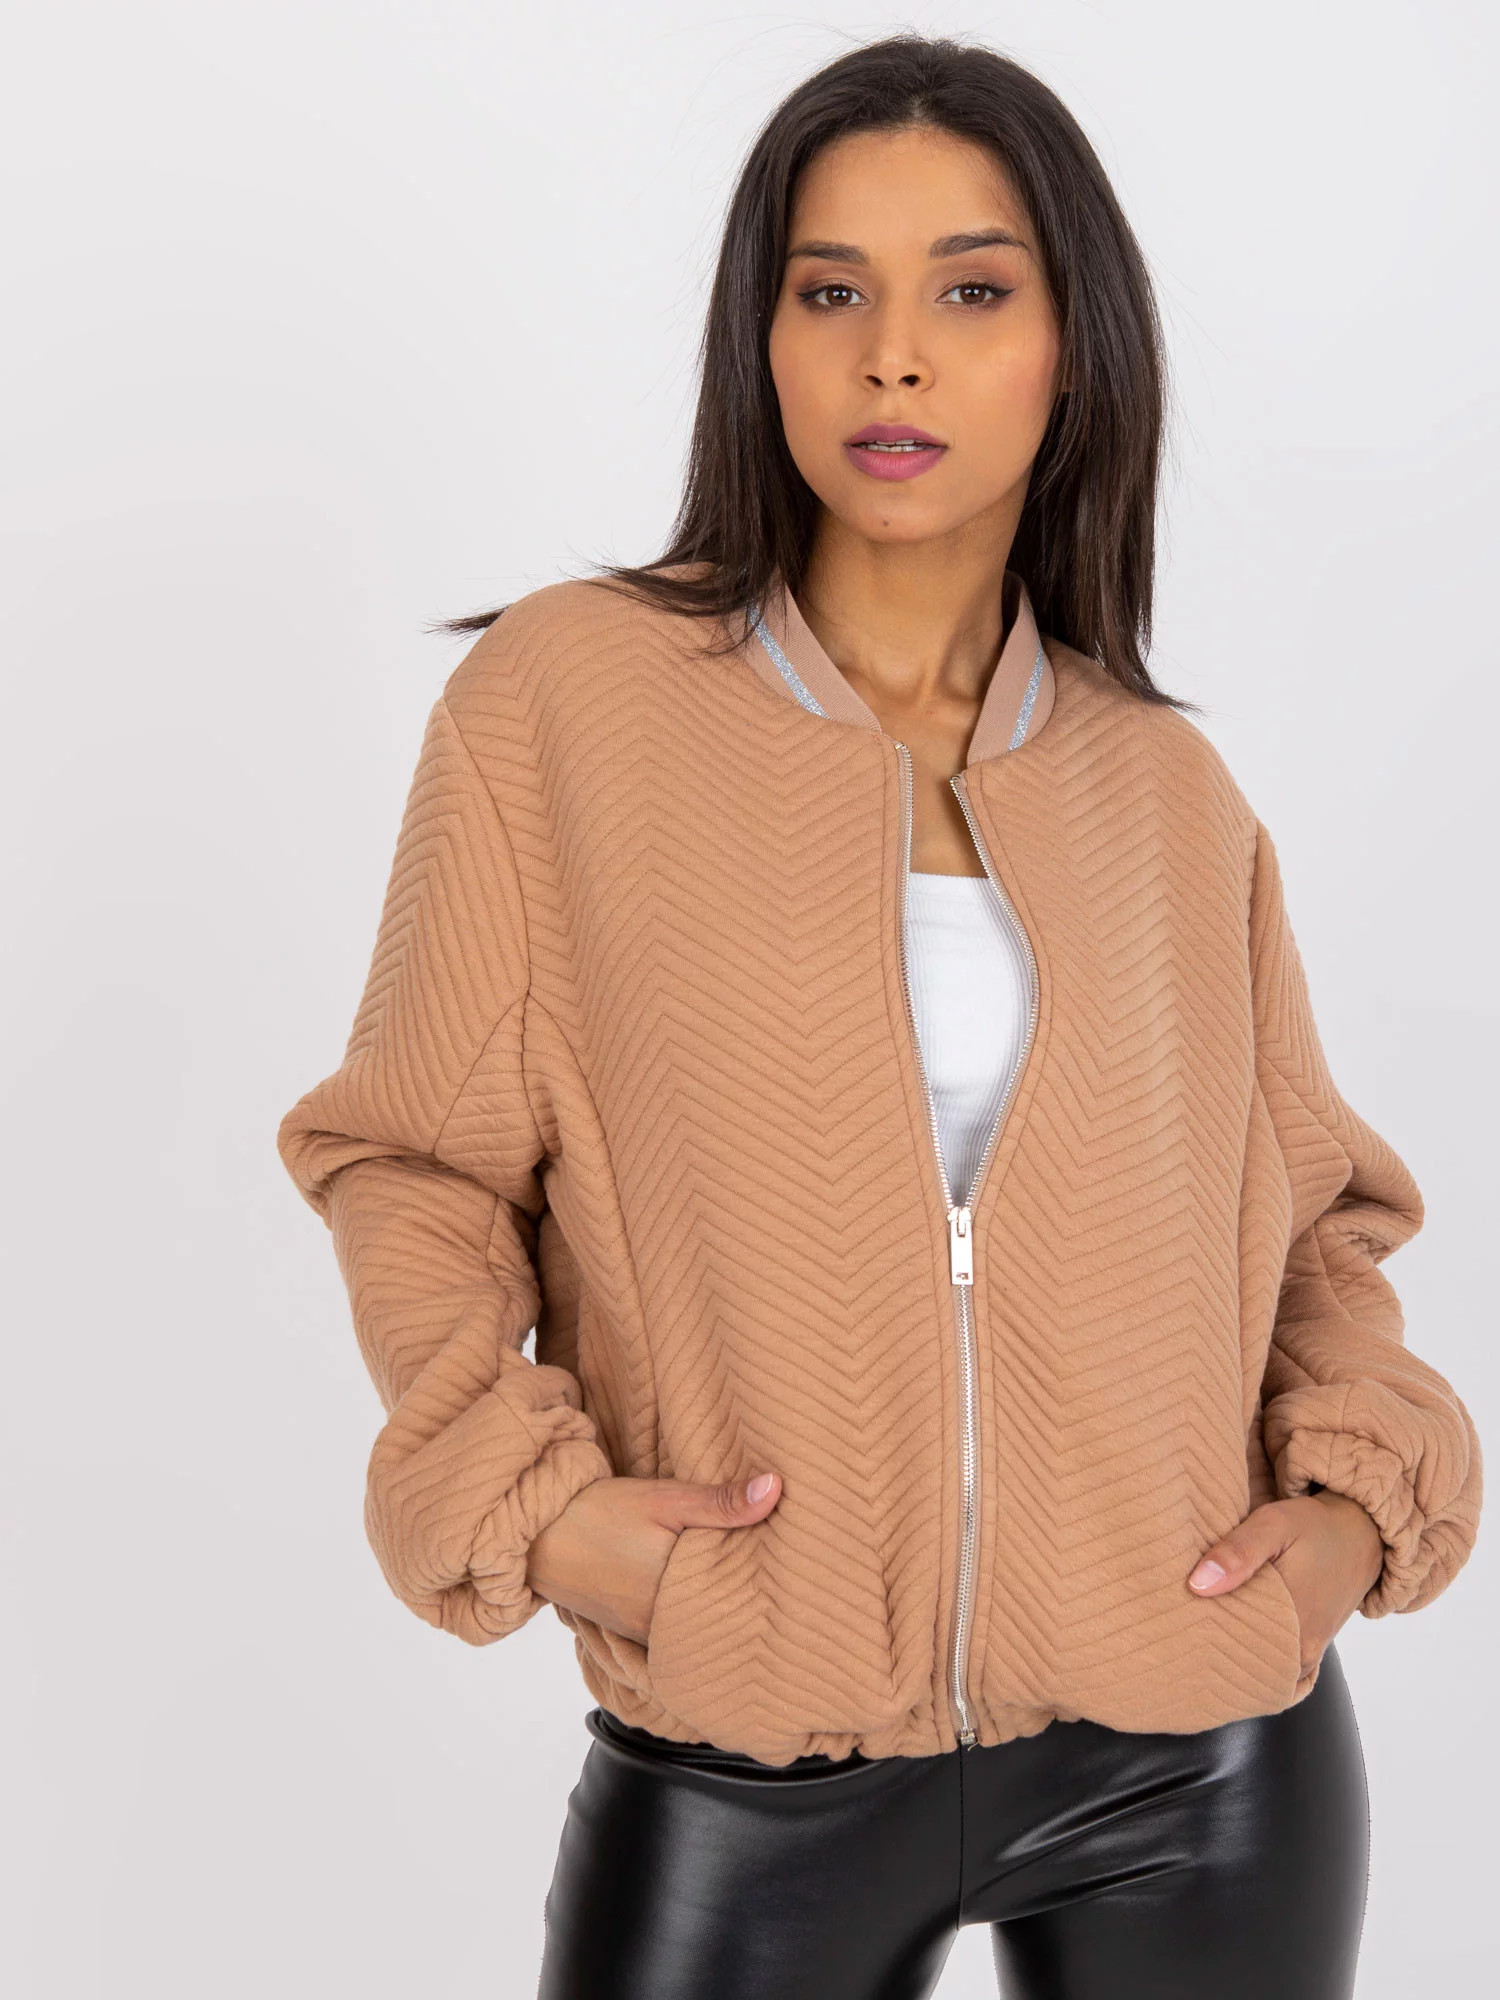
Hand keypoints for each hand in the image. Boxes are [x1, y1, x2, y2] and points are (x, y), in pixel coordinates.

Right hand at [525, 1470, 782, 1644]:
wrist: (534, 1530)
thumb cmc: (601, 1510)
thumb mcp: (664, 1498)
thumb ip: (721, 1502)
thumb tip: (777, 1489)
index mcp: (675, 1596)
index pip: (735, 1601)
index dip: (763, 1589)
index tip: (790, 1576)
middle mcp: (658, 1627)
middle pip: (714, 1622)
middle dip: (741, 1606)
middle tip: (777, 1590)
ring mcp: (639, 1633)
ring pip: (690, 1630)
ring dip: (710, 1613)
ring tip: (744, 1594)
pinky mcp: (624, 1630)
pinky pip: (666, 1634)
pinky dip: (683, 1620)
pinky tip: (697, 1600)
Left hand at [1187, 1492, 1384, 1680]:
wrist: (1363, 1533)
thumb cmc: (1316, 1526)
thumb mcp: (1275, 1524)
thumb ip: (1238, 1551)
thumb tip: (1197, 1584)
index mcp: (1290, 1621)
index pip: (1230, 1648)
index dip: (1200, 1637)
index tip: (1179, 1620)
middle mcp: (1302, 1649)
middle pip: (1244, 1664)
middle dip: (1214, 1648)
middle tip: (1187, 1624)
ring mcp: (1309, 1655)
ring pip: (1262, 1670)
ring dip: (1235, 1652)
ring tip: (1207, 1626)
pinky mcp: (1312, 1651)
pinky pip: (1279, 1670)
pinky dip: (1257, 1658)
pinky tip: (1237, 1636)